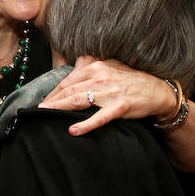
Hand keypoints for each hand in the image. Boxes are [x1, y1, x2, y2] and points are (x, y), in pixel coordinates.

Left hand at [39, 56, 194, 170]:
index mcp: (96, 65)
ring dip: (59, 108)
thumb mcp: (110, 66)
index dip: (53, 91)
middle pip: (69, 89)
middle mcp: (101, 76)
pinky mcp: (119, 107)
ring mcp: (110, 92)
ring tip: (45, 114)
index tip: (43, 99)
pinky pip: (99, 117)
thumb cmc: (131, 80)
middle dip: (51, 100)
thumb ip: (91, 65)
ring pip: (78, 100)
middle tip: (36, 109)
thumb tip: (72, 66)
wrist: (158, 91)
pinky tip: (73, 130)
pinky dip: (85, 124)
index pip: (68, 79)